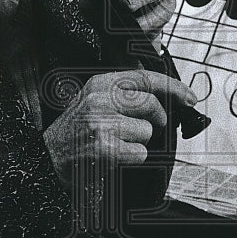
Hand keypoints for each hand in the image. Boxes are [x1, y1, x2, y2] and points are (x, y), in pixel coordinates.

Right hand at [42, 69, 196, 190]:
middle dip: (157, 120)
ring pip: (147, 131)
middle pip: (152, 104)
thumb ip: (124, 94)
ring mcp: (102, 123)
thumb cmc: (75, 133)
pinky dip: (134, 159)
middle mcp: (100, 99)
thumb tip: (165, 97)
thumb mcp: (94, 100)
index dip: (173, 87)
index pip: (146, 78)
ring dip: (139, 143)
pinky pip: (141, 153)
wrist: (47, 159)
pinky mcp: (105, 147)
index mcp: (100, 84)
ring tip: (117, 144)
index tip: (189, 97)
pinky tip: (115, 158)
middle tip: (146, 130)